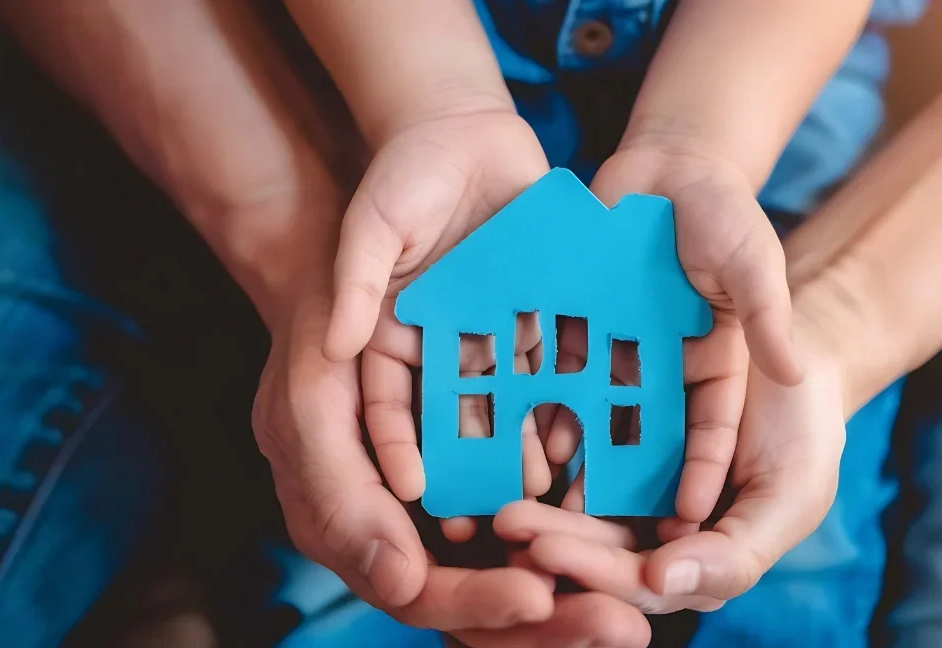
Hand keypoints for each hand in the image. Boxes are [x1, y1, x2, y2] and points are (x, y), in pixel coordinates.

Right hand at [255, 293, 651, 645]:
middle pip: (476, 594)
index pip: (418, 590)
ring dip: (572, 579)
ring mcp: (446, 486)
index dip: (478, 600)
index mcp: (348, 522)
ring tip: (635, 596)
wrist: (346, 261)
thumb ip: (342, 499)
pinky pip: (532, 492)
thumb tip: (402, 584)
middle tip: (619, 626)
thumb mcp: (306, 410)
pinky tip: (622, 514)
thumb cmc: (316, 329)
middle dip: (547, 619)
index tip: (540, 595)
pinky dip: (573, 512)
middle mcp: (401, 519)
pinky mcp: (484, 445)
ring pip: (511, 557)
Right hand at [338, 110, 555, 532]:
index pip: (383, 406)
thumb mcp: (370, 223)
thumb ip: (356, 279)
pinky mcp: (533, 319)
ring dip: (518, 444)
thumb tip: (338, 344)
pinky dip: (560, 400)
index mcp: (384, 342)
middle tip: (484, 516)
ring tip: (539, 488)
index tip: (411, 489)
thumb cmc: (402, 174)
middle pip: (446, 422)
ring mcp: (486, 338)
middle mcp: (435, 352)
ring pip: (501, 405)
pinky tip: (576, 435)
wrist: (466, 134)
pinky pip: (547, 369)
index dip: (393, 448)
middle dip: (465, 467)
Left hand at [512, 330, 846, 611]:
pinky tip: (516, 443)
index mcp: (697, 559)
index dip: (595, 569)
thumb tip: (661, 584)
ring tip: (500, 492)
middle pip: (599, 545)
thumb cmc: (804, 434)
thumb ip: (735, 553)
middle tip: (508, 523)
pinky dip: (552, 447)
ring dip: (542, 501)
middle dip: (553, 537)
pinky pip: (583, 447)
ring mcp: (636, 486)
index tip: (548, 553)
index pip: (640, 580)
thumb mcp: (789, 497)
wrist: (792, 356)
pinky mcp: (619, 436)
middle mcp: (658, 531)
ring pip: (581, 503)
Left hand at [545, 144, 800, 522]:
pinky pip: (556, 371)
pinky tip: (517, 433)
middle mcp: (661, 372)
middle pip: (644, 435)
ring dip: (575, 453)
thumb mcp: (753, 260)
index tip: (687, 518)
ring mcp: (615, 353)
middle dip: (624, 481)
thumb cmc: (723, 212)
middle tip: (602, 531)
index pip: (711, 430)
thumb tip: (794, 370)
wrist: (667, 165)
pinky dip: (539, 400)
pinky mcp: (573, 327)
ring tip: (549, 500)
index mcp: (714, 370)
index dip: (701, 471)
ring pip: (595, 412)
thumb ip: (768, 313)